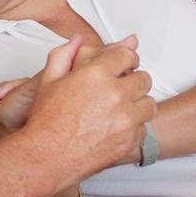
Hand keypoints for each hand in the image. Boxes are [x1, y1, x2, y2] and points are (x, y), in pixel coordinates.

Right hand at [0, 35, 146, 137]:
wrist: (46, 157)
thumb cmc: (46, 120)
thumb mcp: (49, 79)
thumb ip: (65, 54)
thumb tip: (77, 39)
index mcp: (97, 74)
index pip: (128, 55)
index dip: (127, 58)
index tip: (125, 64)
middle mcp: (115, 95)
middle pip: (144, 79)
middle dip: (134, 81)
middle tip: (121, 88)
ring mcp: (125, 120)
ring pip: (149, 104)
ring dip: (138, 104)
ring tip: (122, 108)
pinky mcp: (129, 141)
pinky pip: (144, 128)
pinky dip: (134, 127)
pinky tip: (116, 127)